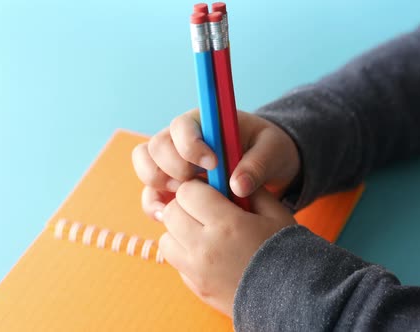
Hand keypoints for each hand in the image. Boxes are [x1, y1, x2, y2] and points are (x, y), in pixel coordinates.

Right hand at [132, 109, 299, 220]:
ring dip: (158, 186)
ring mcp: (171, 162)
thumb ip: (258, 163)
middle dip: (172, 169)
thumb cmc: (268, 150)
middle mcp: (179, 139)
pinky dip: (155, 206)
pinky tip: (169, 217)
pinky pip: (150, 193)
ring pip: (146, 167)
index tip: (213, 165)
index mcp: (203, 122)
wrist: (264, 166)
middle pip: (155, 147)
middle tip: (198, 184)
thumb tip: (238, 187)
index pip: (181, 127)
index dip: (190, 146)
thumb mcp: (273, 150)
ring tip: (185, 199)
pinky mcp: (169, 186)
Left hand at [158, 179, 295, 316]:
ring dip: (179, 231)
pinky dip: (184, 253)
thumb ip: (250, 190)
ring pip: (166, 238)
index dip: (198, 188)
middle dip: (184, 206)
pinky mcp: (195, 287)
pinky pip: (175, 262)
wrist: (294, 298)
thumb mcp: (275, 213)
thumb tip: (229, 177)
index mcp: (227, 224)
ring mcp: (197, 270)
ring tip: (202, 232)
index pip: (188, 192)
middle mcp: (205, 247)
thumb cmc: (287, 251)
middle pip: (171, 212)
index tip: (208, 192)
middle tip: (203, 210)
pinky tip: (206, 252)